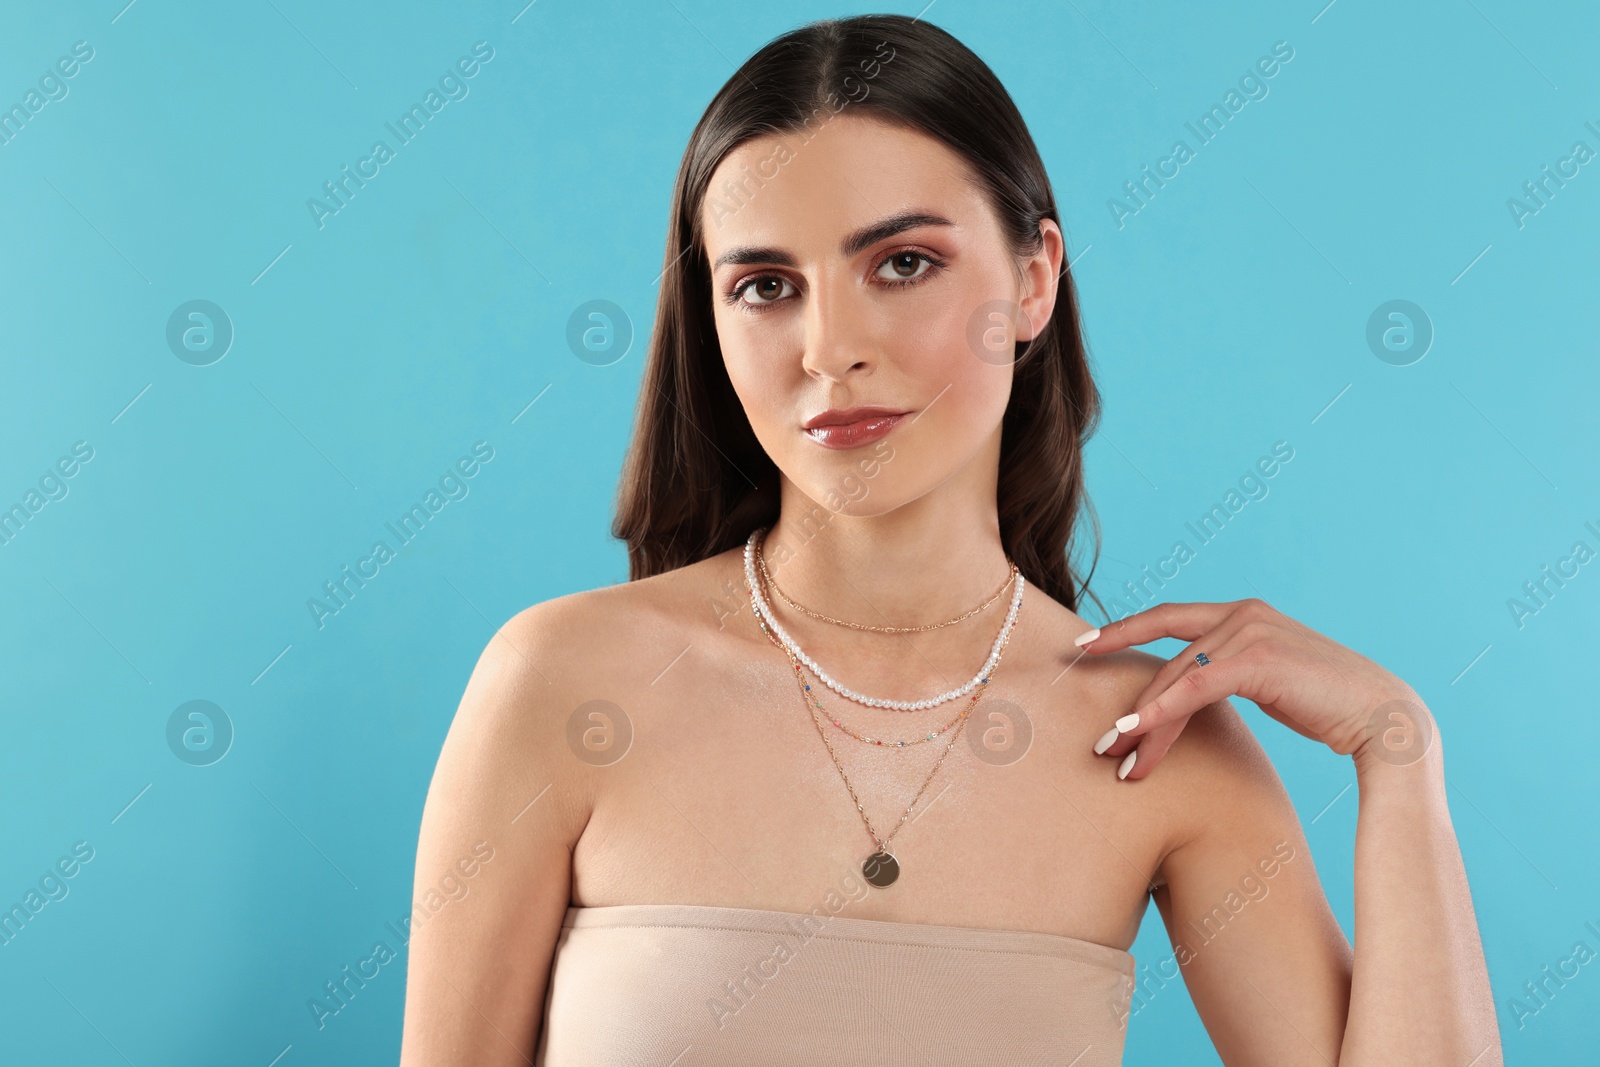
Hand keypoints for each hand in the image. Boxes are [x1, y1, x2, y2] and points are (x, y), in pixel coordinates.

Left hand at [1076, 598, 1432, 779]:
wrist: (1384, 720)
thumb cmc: (1328, 708)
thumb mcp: (1267, 683)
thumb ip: (1227, 675)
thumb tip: (1189, 695)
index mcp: (1243, 614)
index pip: (1168, 619)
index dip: (1123, 630)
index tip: (1083, 647)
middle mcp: (1241, 613)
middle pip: (1164, 654)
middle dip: (1125, 694)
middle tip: (1096, 736)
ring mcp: (1249, 631)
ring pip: (1174, 677)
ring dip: (1141, 720)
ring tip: (1114, 755)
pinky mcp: (1257, 660)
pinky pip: (1193, 687)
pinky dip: (1160, 712)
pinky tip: (1135, 734)